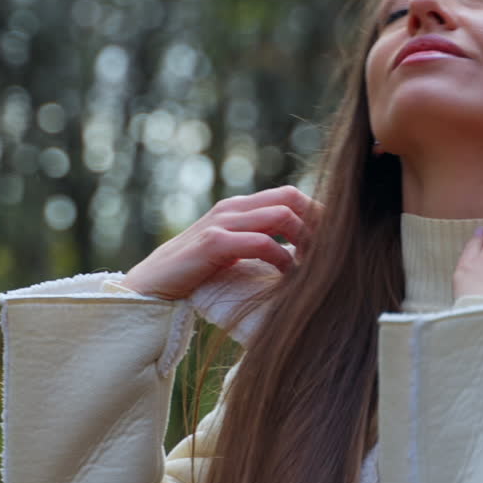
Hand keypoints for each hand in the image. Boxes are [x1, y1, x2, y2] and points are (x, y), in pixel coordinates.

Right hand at [121, 185, 320, 300]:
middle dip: (318, 222)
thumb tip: (298, 256)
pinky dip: (282, 258)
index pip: (291, 195)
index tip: (334, 243)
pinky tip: (287, 276)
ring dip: (306, 240)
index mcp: (238, 208)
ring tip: (314, 266)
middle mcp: (232, 208)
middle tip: (332, 252)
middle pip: (292, 197)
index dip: (317, 214)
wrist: (148, 288)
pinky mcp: (213, 243)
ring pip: (282, 215)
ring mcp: (222, 222)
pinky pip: (262, 242)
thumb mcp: (230, 254)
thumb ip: (256, 244)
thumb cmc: (192, 276)